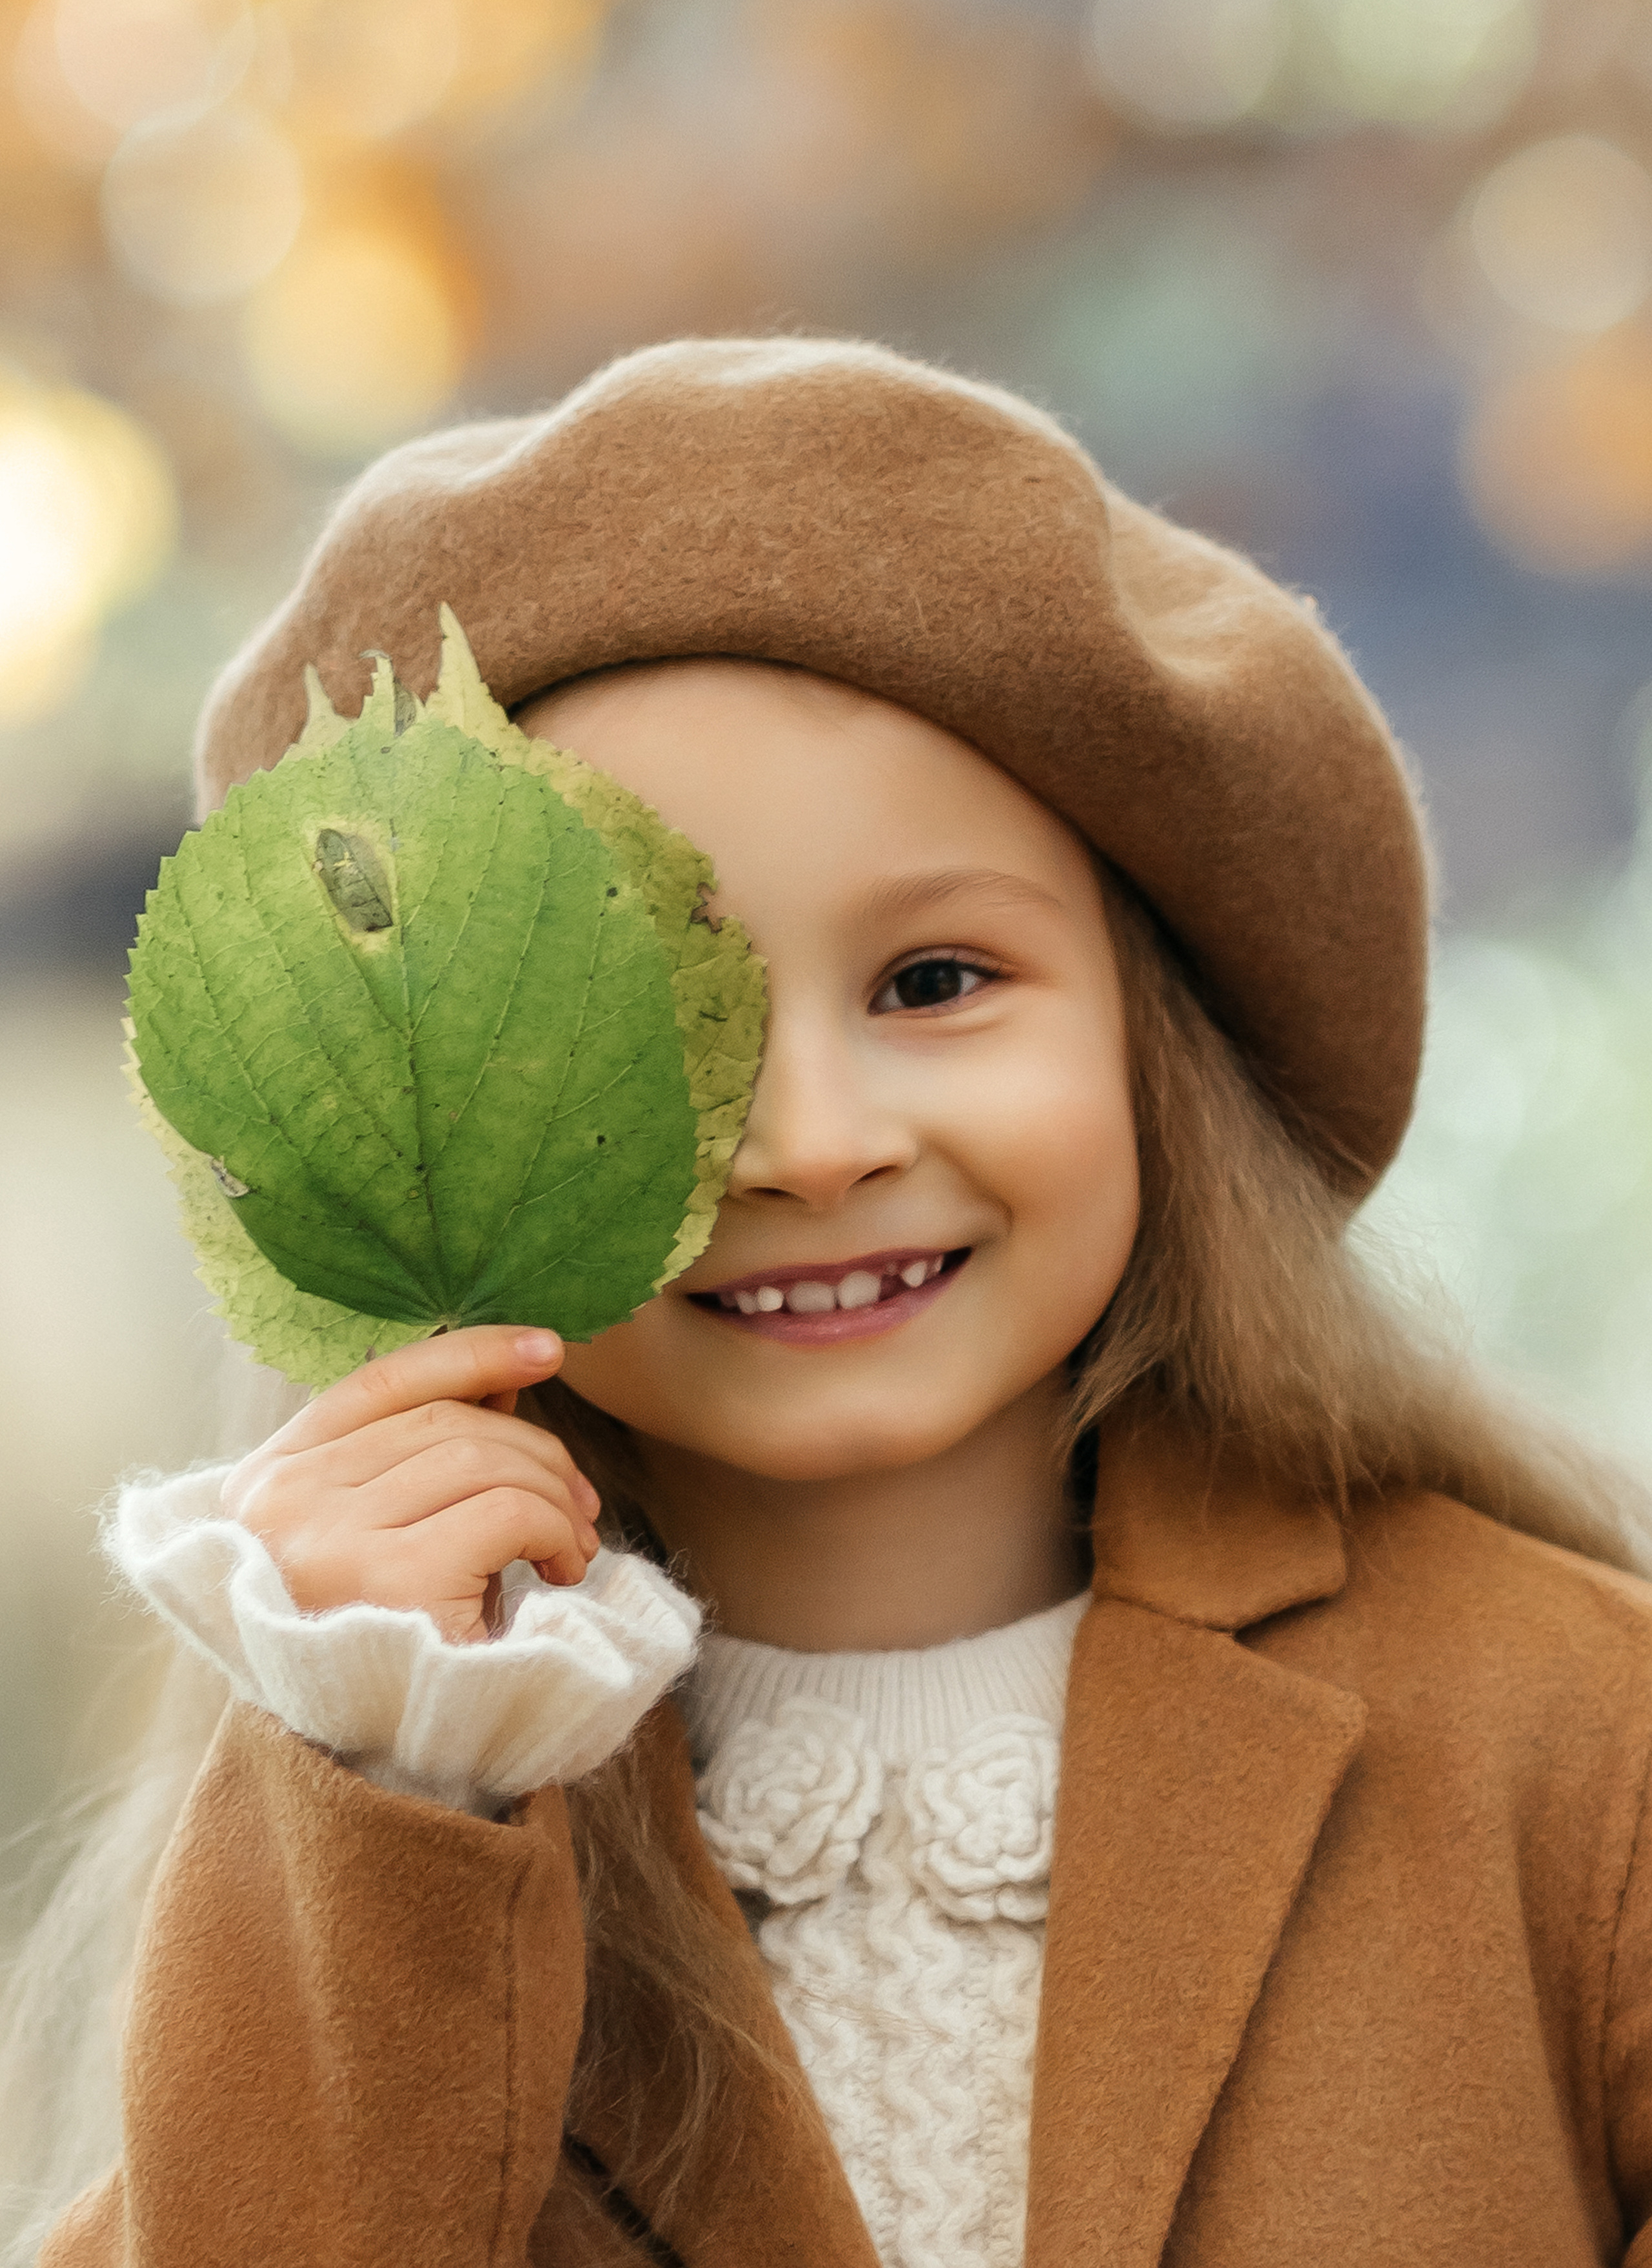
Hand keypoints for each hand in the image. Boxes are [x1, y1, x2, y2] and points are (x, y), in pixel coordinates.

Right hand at [222, 1326, 601, 1644]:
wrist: (364, 1781)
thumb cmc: (375, 1653)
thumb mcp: (375, 1540)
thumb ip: (421, 1458)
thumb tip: (507, 1379)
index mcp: (264, 1482)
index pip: (380, 1382)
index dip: (472, 1354)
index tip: (546, 1349)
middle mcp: (282, 1503)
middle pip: (446, 1423)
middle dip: (535, 1451)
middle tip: (579, 1505)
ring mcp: (332, 1542)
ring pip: (482, 1461)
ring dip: (551, 1498)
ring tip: (571, 1550)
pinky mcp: (394, 1584)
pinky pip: (505, 1513)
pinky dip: (551, 1532)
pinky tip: (560, 1573)